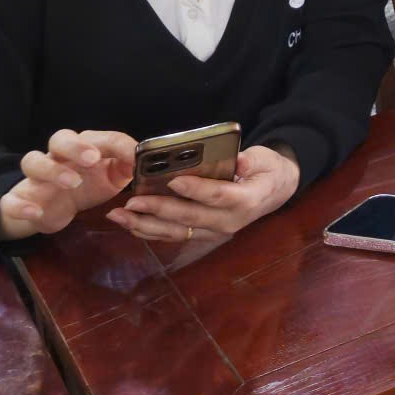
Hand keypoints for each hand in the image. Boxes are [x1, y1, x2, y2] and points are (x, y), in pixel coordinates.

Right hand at [0, 128, 136, 241]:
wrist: (52, 209)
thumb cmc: (87, 186)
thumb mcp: (112, 177)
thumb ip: (126, 166)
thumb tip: (143, 158)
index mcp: (82, 148)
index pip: (96, 137)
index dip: (112, 143)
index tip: (130, 155)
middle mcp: (57, 157)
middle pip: (58, 139)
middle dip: (75, 146)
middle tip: (92, 159)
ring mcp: (36, 178)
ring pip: (32, 161)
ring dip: (51, 170)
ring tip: (72, 183)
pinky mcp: (19, 199)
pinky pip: (11, 199)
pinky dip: (21, 204)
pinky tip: (36, 211)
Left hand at [110, 144, 298, 247]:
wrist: (275, 191)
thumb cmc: (268, 170)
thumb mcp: (266, 159)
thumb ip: (252, 159)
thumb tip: (238, 160)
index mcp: (245, 200)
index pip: (217, 196)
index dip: (195, 189)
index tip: (172, 180)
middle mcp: (228, 222)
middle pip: (190, 218)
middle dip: (158, 210)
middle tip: (132, 202)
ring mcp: (215, 232)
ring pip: (177, 232)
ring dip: (146, 226)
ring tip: (120, 216)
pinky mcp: (204, 234)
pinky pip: (175, 235)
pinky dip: (151, 231)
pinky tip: (130, 224)